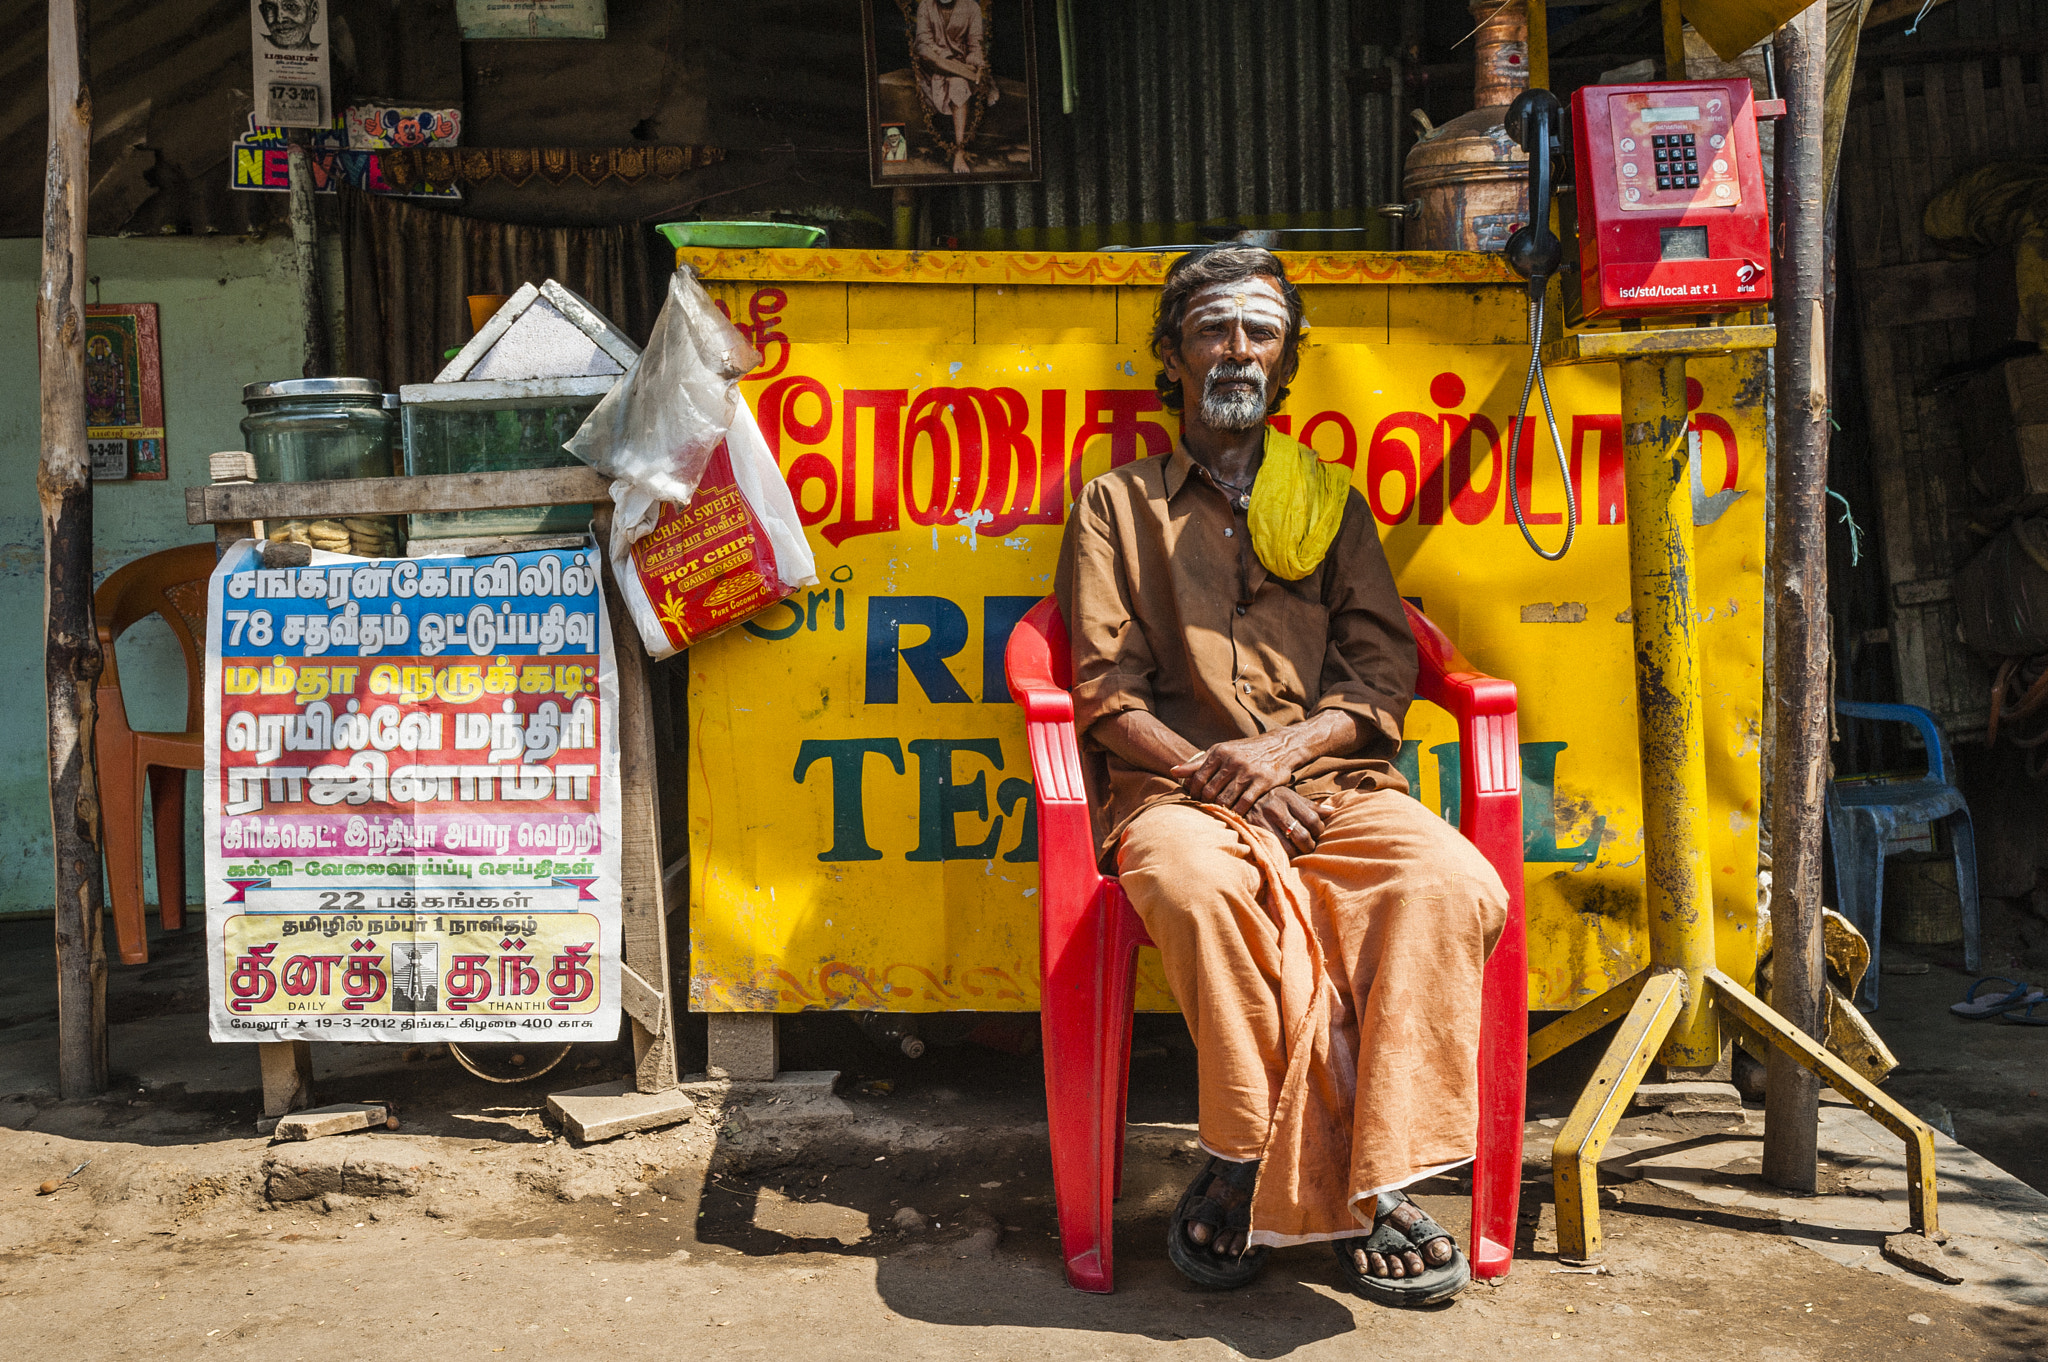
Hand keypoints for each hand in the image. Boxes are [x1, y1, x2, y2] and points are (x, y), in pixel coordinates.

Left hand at [1171, 732, 1298, 812]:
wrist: (1280, 746)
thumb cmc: (1245, 751)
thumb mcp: (1221, 752)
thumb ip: (1197, 763)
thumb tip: (1173, 772)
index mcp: (1220, 752)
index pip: (1198, 778)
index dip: (1193, 793)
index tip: (1194, 800)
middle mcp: (1232, 761)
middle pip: (1210, 790)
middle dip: (1205, 803)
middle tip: (1205, 810)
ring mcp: (1248, 771)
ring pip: (1225, 798)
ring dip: (1219, 809)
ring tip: (1217, 814)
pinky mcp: (1263, 782)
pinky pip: (1244, 803)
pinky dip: (1236, 812)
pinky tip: (1234, 814)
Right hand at [1251, 787, 1326, 855]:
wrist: (1239, 799)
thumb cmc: (1271, 798)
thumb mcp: (1289, 797)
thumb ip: (1310, 806)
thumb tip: (1332, 812)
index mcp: (1287, 798)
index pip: (1312, 818)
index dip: (1319, 830)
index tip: (1317, 832)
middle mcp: (1275, 809)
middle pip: (1302, 836)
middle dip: (1309, 845)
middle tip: (1308, 846)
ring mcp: (1263, 823)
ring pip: (1289, 848)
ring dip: (1297, 853)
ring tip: (1297, 850)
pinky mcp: (1255, 833)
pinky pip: (1275, 851)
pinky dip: (1283, 855)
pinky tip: (1285, 853)